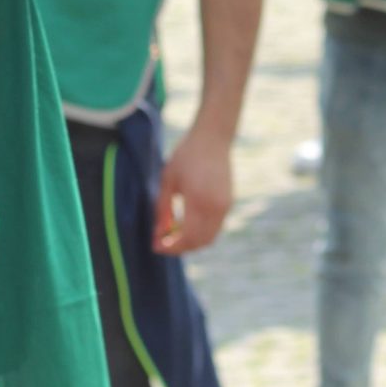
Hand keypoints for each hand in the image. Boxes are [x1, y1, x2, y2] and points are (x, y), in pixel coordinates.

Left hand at [154, 121, 233, 254]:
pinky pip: (215, 227)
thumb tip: (158, 233)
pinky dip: (201, 233)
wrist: (212, 138)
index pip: (187, 238)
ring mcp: (225, 206)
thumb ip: (162, 209)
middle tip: (163, 244)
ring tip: (173, 235)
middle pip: (199, 242)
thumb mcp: (168, 179)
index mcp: (198, 200)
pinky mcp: (229, 203)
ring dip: (192, 242)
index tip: (156, 247)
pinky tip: (186, 224)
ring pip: (210, 237)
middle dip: (180, 248)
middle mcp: (215, 207)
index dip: (171, 247)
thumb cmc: (186, 155)